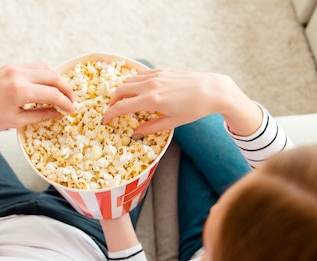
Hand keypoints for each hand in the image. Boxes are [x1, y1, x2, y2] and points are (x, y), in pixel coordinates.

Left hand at [0, 63, 74, 154]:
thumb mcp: (16, 121)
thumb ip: (40, 116)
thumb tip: (58, 114)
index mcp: (20, 91)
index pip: (53, 94)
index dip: (66, 103)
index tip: (72, 110)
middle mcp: (18, 75)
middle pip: (53, 76)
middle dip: (66, 89)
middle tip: (71, 101)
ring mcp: (12, 68)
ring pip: (44, 68)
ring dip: (56, 79)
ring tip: (60, 94)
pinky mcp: (8, 66)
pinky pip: (32, 67)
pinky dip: (43, 75)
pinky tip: (45, 87)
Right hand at [101, 69, 261, 136]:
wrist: (212, 90)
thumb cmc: (194, 110)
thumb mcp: (172, 123)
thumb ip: (150, 128)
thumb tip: (134, 134)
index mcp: (152, 100)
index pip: (122, 107)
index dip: (110, 115)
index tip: (104, 121)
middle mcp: (150, 85)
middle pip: (120, 91)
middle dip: (112, 102)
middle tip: (112, 112)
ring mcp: (155, 76)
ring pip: (128, 80)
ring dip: (121, 91)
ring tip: (123, 102)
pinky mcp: (161, 71)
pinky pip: (140, 75)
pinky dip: (133, 82)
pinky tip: (136, 90)